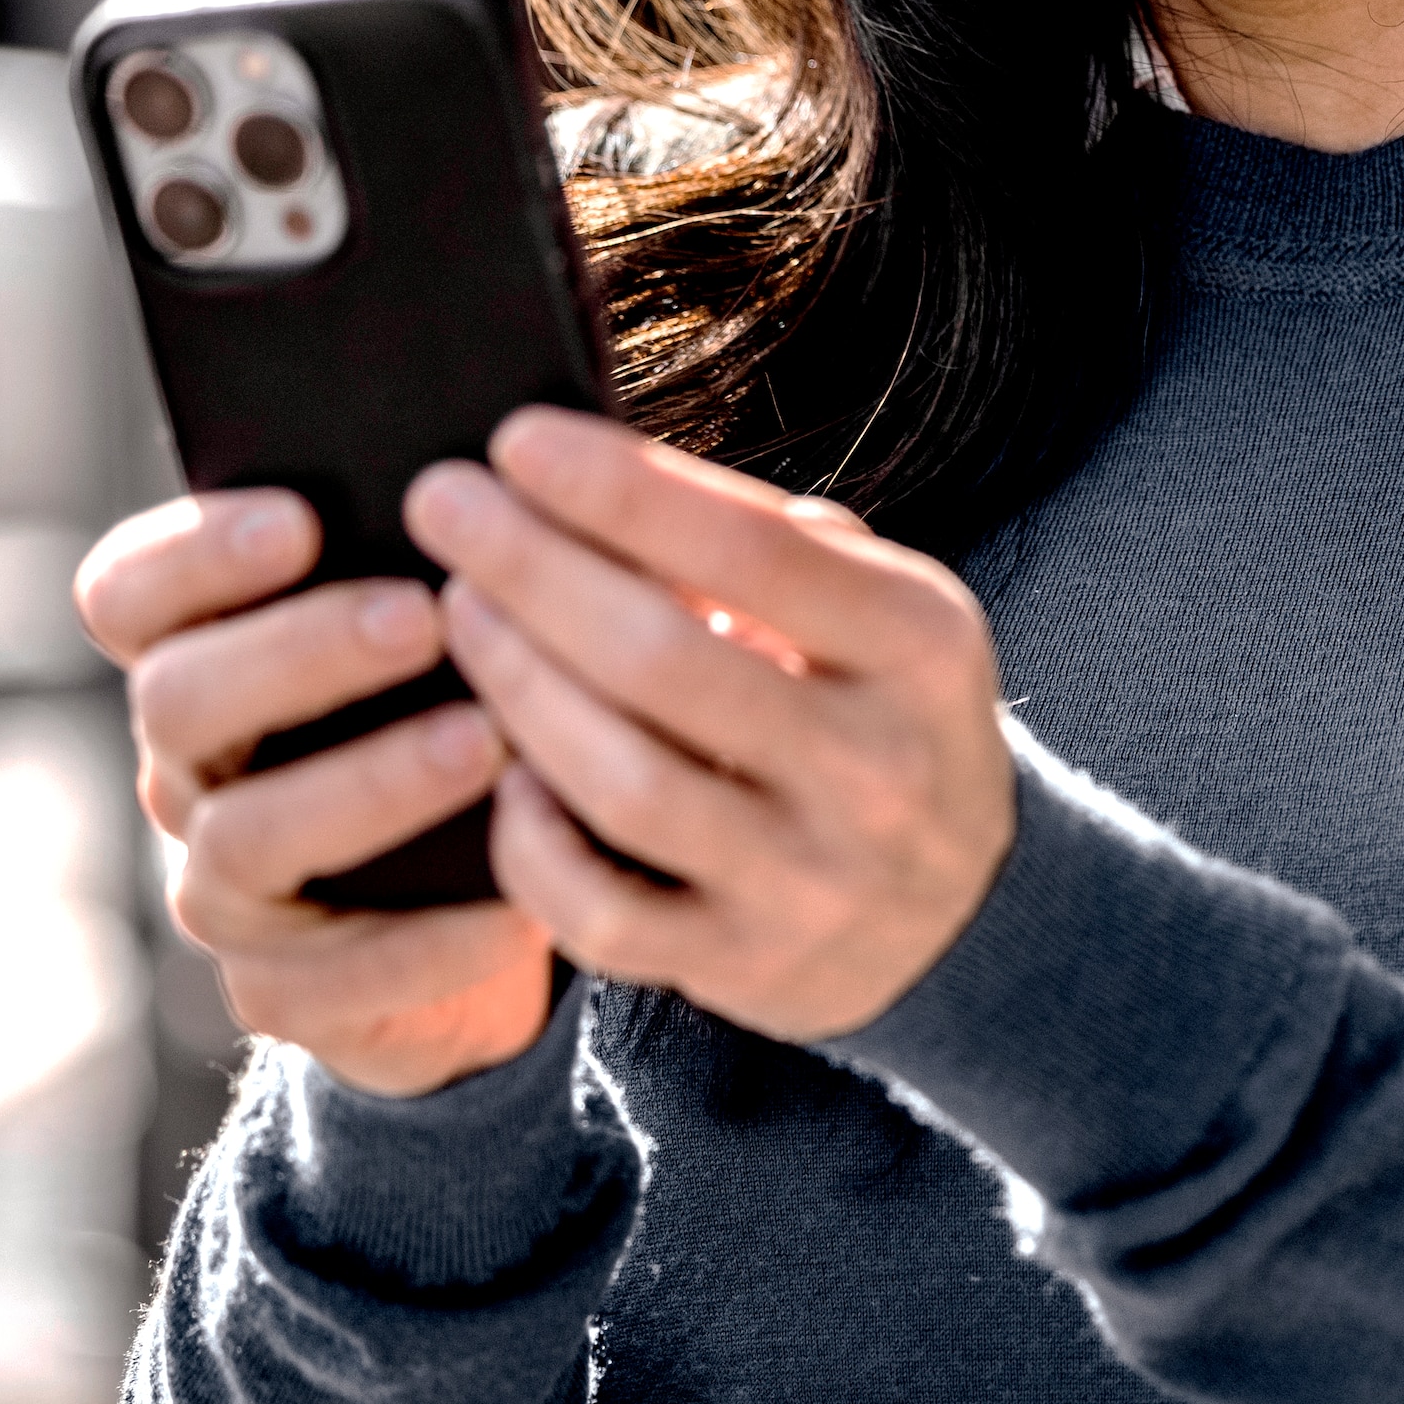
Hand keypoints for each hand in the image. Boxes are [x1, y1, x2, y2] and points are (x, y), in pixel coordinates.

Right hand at [73, 489, 557, 1098]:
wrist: (490, 917)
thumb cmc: (475, 717)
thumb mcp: (465, 630)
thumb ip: (460, 553)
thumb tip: (528, 453)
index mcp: (207, 655)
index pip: (130, 592)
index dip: (192, 553)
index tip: (300, 517)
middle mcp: (190, 768)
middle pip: (179, 697)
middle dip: (298, 650)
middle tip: (420, 615)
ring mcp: (223, 888)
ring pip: (246, 834)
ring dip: (370, 783)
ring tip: (487, 741)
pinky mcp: (280, 994)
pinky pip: (328, 978)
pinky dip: (431, 941)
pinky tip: (521, 901)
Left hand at [404, 410, 1014, 1045]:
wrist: (960, 910)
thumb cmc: (878, 710)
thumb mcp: (876, 607)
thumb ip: (762, 542)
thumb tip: (593, 480)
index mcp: (917, 646)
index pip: (754, 550)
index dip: (622, 492)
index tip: (518, 440)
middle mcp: (873, 766)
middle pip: (664, 659)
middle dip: (532, 569)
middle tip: (443, 505)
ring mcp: (808, 877)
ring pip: (624, 785)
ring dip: (517, 686)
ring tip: (457, 610)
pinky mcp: (743, 963)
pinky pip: (601, 916)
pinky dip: (531, 842)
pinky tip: (500, 771)